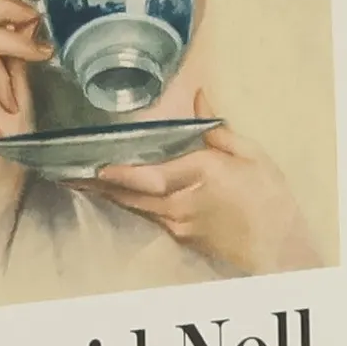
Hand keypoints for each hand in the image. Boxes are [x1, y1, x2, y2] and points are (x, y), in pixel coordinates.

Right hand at [0, 0, 51, 248]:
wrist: (3, 175)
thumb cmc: (12, 137)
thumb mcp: (22, 88)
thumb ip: (18, 58)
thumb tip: (27, 22)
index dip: (8, 8)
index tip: (33, 15)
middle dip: (13, 28)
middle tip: (38, 48)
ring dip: (4, 67)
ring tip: (13, 96)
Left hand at [81, 91, 320, 275]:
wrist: (279, 249)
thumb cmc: (269, 199)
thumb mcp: (252, 156)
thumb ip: (219, 129)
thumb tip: (199, 96)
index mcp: (202, 175)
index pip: (150, 177)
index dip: (121, 173)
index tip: (96, 165)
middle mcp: (182, 203)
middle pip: (130, 195)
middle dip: (97, 183)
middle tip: (66, 171)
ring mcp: (178, 224)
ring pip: (134, 206)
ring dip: (108, 193)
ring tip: (80, 178)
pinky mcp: (179, 237)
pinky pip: (146, 216)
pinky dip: (129, 202)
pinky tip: (115, 193)